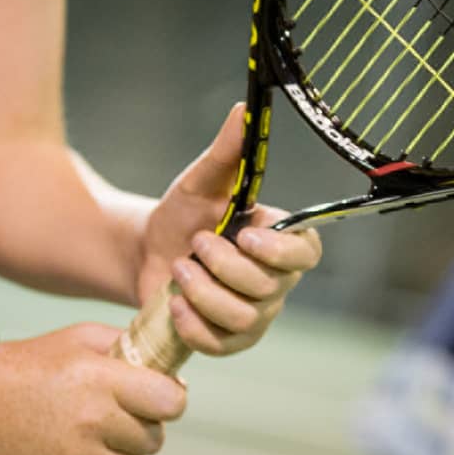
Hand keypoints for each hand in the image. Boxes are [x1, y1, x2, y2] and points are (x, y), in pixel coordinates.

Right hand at [0, 324, 186, 454]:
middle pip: (154, 439)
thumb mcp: (80, 338)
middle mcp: (94, 420)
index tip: (157, 398)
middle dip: (144, 428)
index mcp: (103, 380)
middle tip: (120, 418)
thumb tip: (172, 372)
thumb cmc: (33, 363)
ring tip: (98, 438)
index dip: (169, 401)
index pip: (170, 403)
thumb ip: (128, 345)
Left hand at [138, 105, 322, 356]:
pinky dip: (194, 326)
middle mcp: (275, 282)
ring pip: (244, 318)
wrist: (146, 253)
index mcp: (279, 241)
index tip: (246, 235)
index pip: (306, 253)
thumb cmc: (183, 214)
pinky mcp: (228, 341)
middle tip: (195, 244)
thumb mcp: (201, 180)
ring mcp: (254, 315)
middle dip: (224, 266)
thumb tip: (244, 109)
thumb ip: (227, 151)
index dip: (282, 251)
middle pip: (269, 287)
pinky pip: (222, 344)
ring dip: (204, 293)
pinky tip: (174, 304)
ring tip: (179, 269)